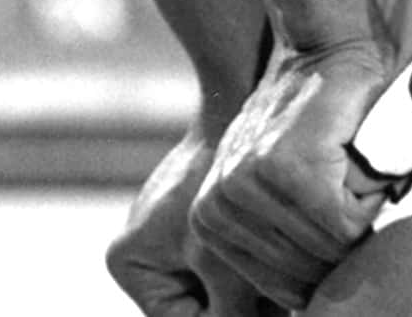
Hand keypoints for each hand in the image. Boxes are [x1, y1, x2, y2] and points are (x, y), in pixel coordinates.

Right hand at [108, 130, 271, 316]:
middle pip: (196, 312)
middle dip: (235, 312)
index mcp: (131, 266)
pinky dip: (250, 273)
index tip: (258, 315)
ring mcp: (172, 241)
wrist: (231, 114)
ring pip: (215, 294)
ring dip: (247, 296)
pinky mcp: (200, 228)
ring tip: (278, 285)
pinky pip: (224, 268)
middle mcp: (145, 257)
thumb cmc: (219, 185)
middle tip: (270, 300)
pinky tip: (280, 271)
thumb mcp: (225, 265)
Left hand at [190, 38, 395, 309]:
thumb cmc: (314, 127)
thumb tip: (308, 309)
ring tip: (347, 172)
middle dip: (341, 242)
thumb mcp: (276, 190)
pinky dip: (368, 203)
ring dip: (358, 218)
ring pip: (329, 253)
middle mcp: (219, 205)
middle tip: (345, 189)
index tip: (333, 220)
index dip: (324, 266)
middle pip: (306, 275)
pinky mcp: (287, 168)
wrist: (323, 50)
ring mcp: (250, 185)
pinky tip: (353, 162)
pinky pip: (344, 227)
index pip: (282, 290)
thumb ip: (281, 244)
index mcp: (210, 218)